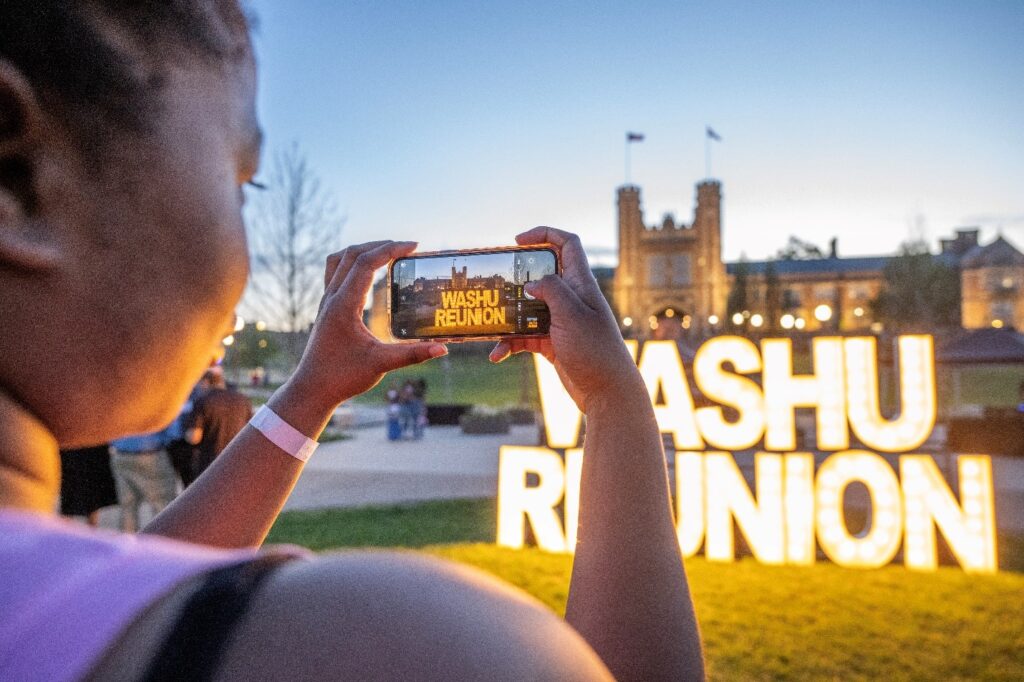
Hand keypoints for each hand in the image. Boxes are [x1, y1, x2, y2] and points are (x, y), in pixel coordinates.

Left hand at [289, 241, 446, 409]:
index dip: (392, 250)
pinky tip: (368, 275)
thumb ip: (412, 354)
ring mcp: (326, 302)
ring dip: (363, 250)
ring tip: (387, 252)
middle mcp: (331, 298)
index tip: (414, 246)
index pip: (366, 263)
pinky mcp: (326, 309)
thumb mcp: (381, 365)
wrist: (312, 390)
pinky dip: (353, 264)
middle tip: (406, 247)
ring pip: (340, 260)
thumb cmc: (343, 378)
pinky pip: (336, 273)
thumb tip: (443, 349)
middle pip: (352, 254)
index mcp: (344, 305)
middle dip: (381, 245)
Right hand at [489, 227, 640, 411]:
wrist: (607, 393)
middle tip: (495, 282)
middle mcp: (571, 299)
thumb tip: (531, 283)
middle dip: (517, 277)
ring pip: (528, 308)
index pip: (567, 244)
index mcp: (581, 284)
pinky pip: (525, 336)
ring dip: (508, 316)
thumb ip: (551, 290)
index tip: (517, 241)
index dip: (544, 235)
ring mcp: (561, 321)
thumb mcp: (572, 314)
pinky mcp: (552, 343)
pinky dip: (510, 343)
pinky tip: (497, 355)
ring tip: (489, 322)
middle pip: (541, 275)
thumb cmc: (595, 351)